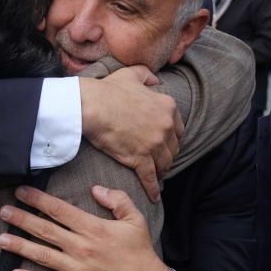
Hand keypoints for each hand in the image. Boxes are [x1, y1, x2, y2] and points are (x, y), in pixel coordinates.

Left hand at [0, 184, 171, 270]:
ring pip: (41, 255)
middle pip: (44, 230)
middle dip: (21, 219)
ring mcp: (76, 270)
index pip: (59, 210)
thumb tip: (95, 189)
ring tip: (0, 239)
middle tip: (3, 211)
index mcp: (93, 228)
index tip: (21, 192)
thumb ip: (117, 200)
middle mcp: (81, 247)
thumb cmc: (141, 253)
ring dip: (19, 246)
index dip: (37, 199)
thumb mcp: (135, 220)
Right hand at [79, 66, 182, 202]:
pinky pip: (151, 178)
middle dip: (167, 155)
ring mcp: (154, 144)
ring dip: (161, 171)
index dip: (171, 138)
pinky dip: (153, 188)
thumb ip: (146, 75)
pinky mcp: (140, 158)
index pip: (177, 129)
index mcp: (167, 107)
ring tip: (156, 175)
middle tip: (160, 160)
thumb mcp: (131, 75)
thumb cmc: (108, 90)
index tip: (165, 143)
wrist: (92, 106)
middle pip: (173, 148)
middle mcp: (165, 126)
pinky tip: (153, 196)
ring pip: (165, 164)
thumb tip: (154, 79)